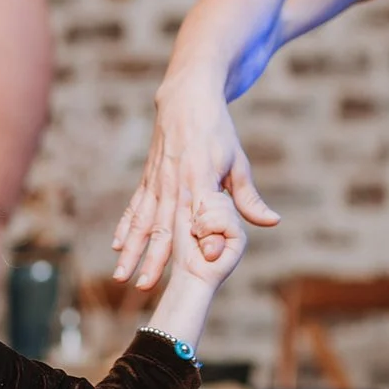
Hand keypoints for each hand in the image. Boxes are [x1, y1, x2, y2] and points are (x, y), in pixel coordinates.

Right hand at [112, 79, 278, 289]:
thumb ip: (249, 198)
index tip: (191, 270)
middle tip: (144, 288)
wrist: (187, 100)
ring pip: (142, 223)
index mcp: (199, 181)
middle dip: (152, 260)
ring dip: (131, 251)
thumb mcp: (238, 163)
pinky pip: (134, 207)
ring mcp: (157, 183)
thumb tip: (271, 222)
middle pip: (162, 229)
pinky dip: (125, 227)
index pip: (196, 220)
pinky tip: (117, 246)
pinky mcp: (148, 180)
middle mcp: (173, 184)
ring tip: (121, 276)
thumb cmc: (218, 132)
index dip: (192, 246)